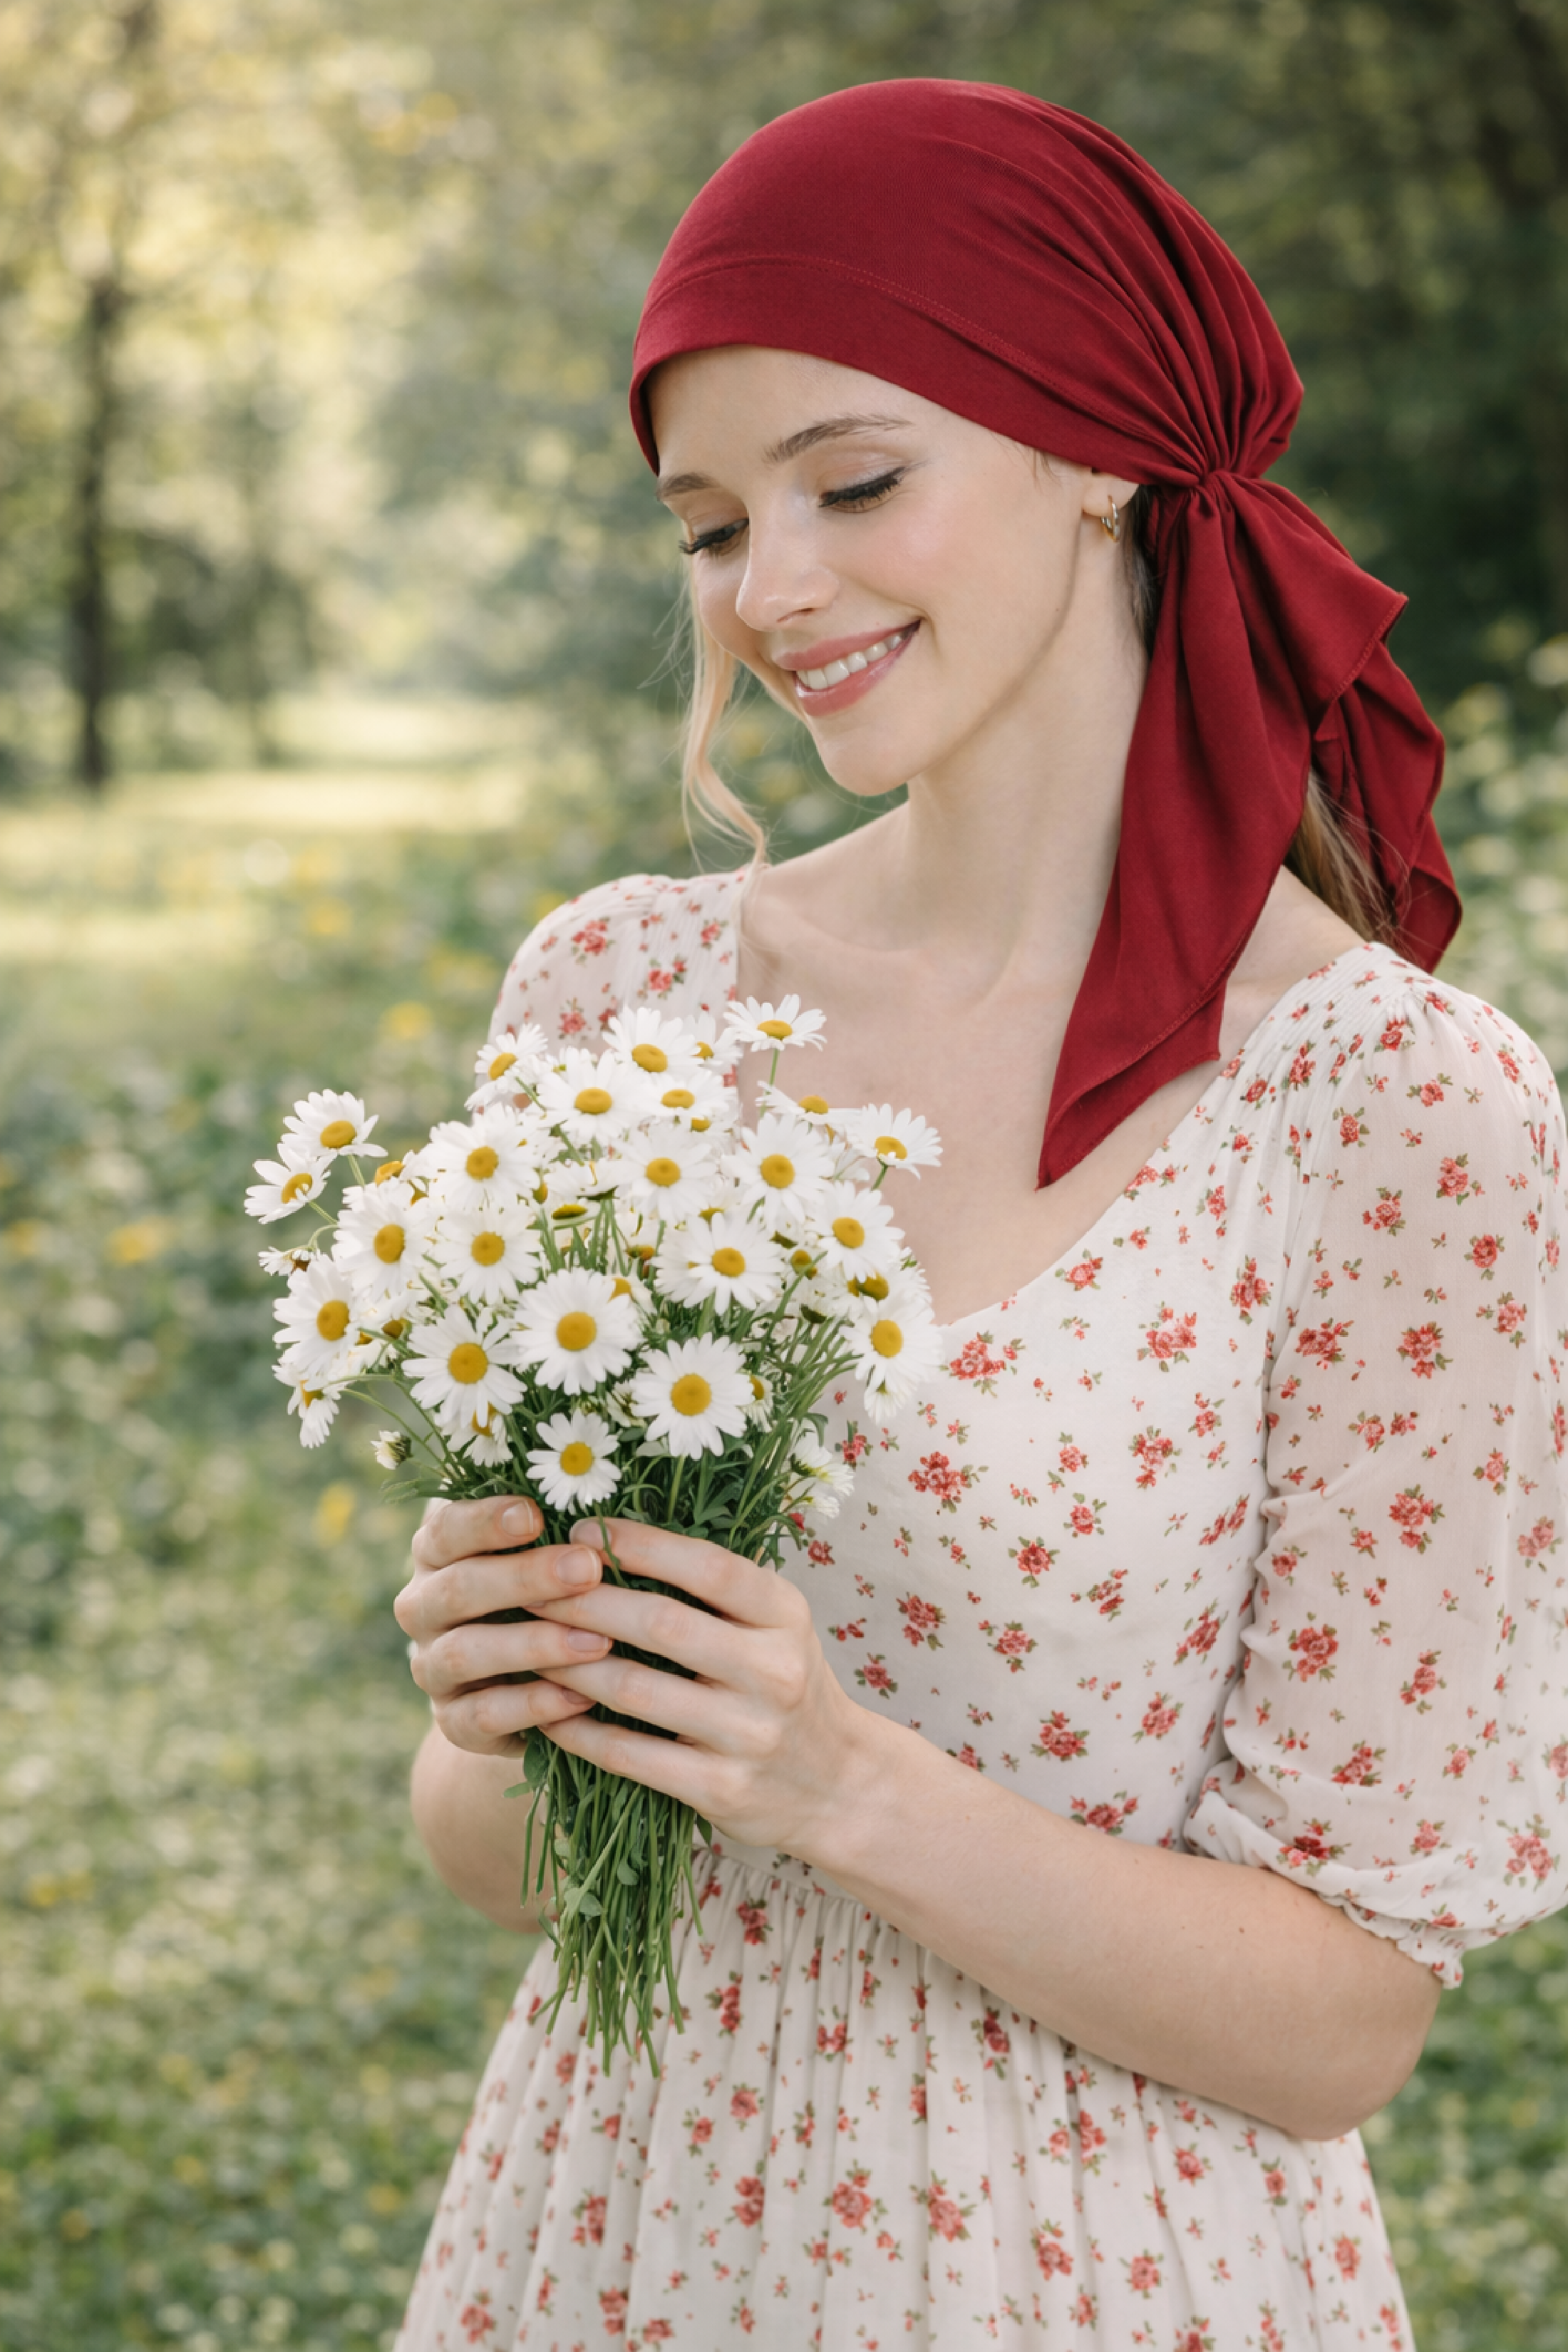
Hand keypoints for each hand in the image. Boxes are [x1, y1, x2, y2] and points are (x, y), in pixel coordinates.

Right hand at [392, 1495, 612, 1754]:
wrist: (523, 1688)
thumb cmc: (545, 1597)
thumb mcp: (544, 1557)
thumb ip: (556, 1529)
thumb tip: (598, 1490)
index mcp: (437, 1555)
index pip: (446, 1529)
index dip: (486, 1521)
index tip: (535, 1514)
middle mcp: (423, 1608)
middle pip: (458, 1588)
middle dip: (524, 1577)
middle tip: (587, 1568)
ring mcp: (432, 1668)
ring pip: (464, 1653)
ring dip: (534, 1645)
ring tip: (598, 1641)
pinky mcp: (453, 1721)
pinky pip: (483, 1716)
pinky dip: (533, 1706)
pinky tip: (582, 1696)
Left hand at [528, 1517, 879, 1859]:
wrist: (837, 1786)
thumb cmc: (785, 1685)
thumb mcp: (775, 1625)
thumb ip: (714, 1589)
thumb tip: (610, 1539)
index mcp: (785, 1615)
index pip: (707, 1566)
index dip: (639, 1545)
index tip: (579, 1532)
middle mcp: (774, 1671)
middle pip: (660, 1623)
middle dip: (584, 1600)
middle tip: (530, 1586)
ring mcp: (748, 1734)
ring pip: (634, 1689)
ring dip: (567, 1664)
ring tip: (524, 1644)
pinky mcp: (720, 1789)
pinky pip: (630, 1754)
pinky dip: (579, 1731)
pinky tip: (545, 1712)